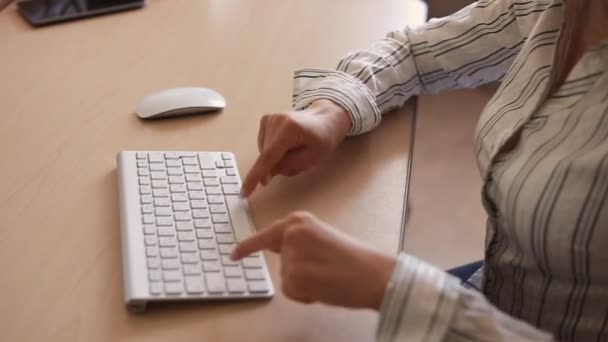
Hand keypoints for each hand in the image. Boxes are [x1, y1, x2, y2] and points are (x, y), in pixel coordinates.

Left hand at [231, 211, 395, 309]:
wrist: (372, 274)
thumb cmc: (354, 259)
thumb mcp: (322, 238)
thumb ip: (300, 242)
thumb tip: (284, 258)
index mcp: (299, 221)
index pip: (266, 235)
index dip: (248, 247)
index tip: (232, 255)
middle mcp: (291, 234)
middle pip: (282, 261)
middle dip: (298, 271)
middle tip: (325, 271)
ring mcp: (291, 255)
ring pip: (287, 278)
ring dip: (304, 283)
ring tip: (328, 276)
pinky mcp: (293, 277)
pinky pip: (291, 292)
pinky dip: (305, 295)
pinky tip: (323, 286)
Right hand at [240, 100, 351, 196]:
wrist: (323, 119)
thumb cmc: (322, 139)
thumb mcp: (312, 158)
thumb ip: (288, 167)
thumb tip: (266, 173)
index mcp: (289, 129)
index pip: (268, 157)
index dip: (255, 176)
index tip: (244, 192)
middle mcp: (275, 120)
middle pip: (266, 156)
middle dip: (277, 165)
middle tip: (297, 158)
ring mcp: (269, 118)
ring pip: (264, 153)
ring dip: (276, 158)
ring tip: (294, 148)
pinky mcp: (265, 120)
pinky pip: (264, 146)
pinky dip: (273, 151)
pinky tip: (286, 144)